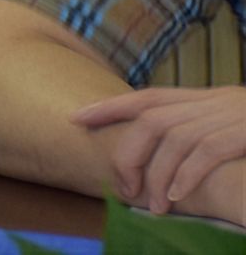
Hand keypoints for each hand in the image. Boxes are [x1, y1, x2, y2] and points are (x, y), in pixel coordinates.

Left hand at [73, 85, 245, 215]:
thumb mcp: (230, 121)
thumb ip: (198, 127)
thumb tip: (160, 150)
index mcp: (205, 98)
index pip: (148, 97)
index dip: (110, 107)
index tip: (77, 118)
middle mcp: (214, 101)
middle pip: (152, 120)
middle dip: (130, 154)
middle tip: (124, 188)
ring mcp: (230, 115)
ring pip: (176, 139)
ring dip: (158, 175)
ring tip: (153, 207)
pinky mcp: (245, 133)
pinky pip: (208, 152)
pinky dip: (187, 175)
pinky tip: (175, 196)